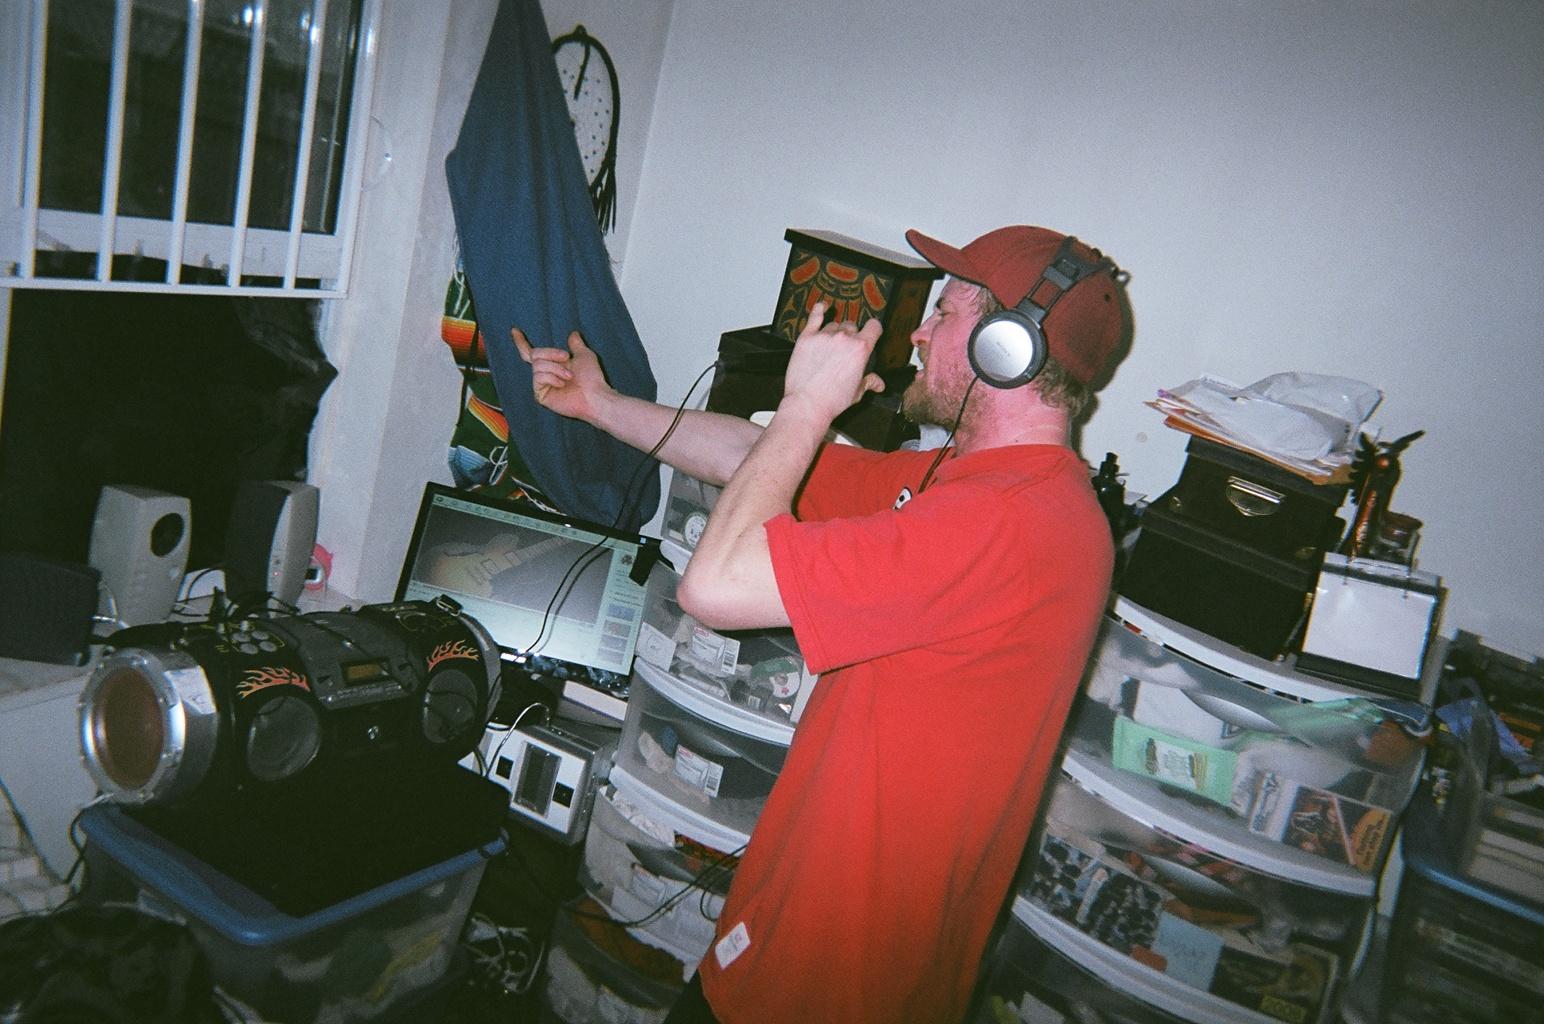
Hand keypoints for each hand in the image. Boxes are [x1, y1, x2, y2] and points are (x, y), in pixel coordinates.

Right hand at [510, 326, 612, 422]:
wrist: (594, 395)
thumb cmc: (592, 378)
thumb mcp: (585, 355)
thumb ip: (576, 344)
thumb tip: (573, 333)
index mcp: (553, 365)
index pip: (532, 353)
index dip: (521, 342)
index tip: (514, 330)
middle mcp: (545, 374)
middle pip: (534, 354)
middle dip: (551, 353)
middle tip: (566, 357)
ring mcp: (542, 385)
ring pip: (538, 365)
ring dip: (556, 368)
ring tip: (570, 376)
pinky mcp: (540, 395)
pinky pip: (539, 377)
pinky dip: (552, 377)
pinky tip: (562, 385)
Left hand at [780, 302, 883, 423]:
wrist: (808, 404)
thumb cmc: (831, 400)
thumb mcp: (857, 392)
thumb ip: (869, 382)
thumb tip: (878, 383)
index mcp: (860, 349)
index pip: (874, 326)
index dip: (874, 329)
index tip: (871, 332)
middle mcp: (843, 338)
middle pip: (852, 326)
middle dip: (851, 336)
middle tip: (844, 351)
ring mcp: (824, 336)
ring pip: (834, 325)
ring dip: (834, 332)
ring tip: (829, 348)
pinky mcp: (807, 337)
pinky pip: (815, 316)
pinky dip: (819, 310)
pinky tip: (822, 307)